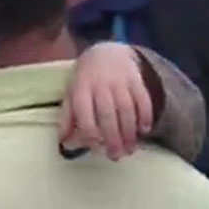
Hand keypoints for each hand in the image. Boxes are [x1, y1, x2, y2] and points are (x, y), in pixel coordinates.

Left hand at [60, 42, 153, 159]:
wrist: (105, 52)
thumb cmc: (85, 80)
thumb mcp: (71, 94)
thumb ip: (67, 117)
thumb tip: (63, 141)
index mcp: (80, 89)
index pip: (84, 113)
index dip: (89, 131)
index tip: (94, 146)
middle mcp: (100, 85)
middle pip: (107, 114)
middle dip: (112, 137)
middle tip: (116, 156)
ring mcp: (120, 81)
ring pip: (127, 109)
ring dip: (130, 132)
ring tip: (130, 149)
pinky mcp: (136, 79)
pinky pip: (143, 99)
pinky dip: (145, 116)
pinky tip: (144, 131)